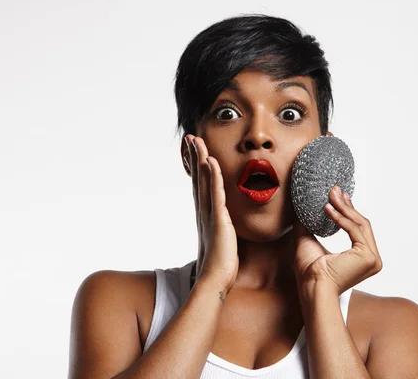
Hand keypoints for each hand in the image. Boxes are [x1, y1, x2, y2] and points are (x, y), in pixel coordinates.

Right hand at [185, 135, 238, 291]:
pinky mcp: (218, 220)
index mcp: (206, 214)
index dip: (197, 167)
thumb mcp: (223, 239)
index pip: (200, 185)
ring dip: (200, 160)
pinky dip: (212, 177)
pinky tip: (211, 162)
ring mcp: (209, 214)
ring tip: (196, 141)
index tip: (194, 150)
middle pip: (197, 178)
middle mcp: (203, 211)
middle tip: (190, 137)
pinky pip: (215, 194)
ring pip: (203, 181)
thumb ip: (222, 227)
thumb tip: (226, 223)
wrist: (215, 280)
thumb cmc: (221, 263)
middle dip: (194, 157)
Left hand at [292, 185, 382, 294]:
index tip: (338, 196)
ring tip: (331, 195)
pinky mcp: (368, 256)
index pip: (358, 228)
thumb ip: (309, 225)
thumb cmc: (310, 272)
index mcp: (363, 258)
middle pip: (362, 224)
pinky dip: (341, 218)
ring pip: (360, 224)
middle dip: (347, 205)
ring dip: (344, 208)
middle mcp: (373, 259)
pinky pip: (354, 230)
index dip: (348, 210)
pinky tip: (328, 209)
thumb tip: (302, 208)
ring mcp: (373, 259)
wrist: (312, 287)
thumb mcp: (309, 241)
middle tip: (334, 190)